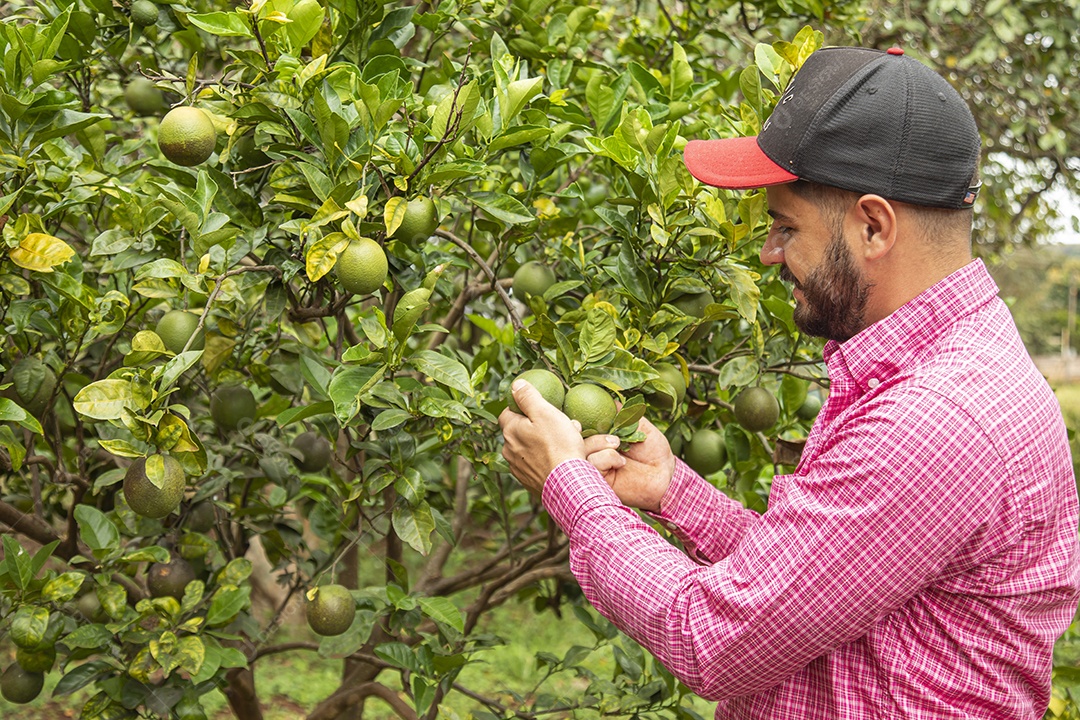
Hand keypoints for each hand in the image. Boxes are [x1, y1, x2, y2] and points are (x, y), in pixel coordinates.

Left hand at [499, 379, 585, 494]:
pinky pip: (534, 465)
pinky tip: (559, 460)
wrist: (568, 484)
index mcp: (510, 431)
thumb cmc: (558, 445)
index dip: (520, 408)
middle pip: (518, 431)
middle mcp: (508, 450)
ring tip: (564, 442)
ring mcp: (517, 468)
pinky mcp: (528, 482)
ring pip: (527, 449)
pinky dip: (543, 460)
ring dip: (541, 443)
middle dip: (534, 426)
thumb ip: (528, 397)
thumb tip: (515, 385)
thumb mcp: (545, 413)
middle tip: (557, 425)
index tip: (536, 409)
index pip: (506, 413)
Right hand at [581, 415, 674, 511]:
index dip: (576, 422)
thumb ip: (625, 413)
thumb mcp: (640, 425)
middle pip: (574, 439)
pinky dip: (606, 458)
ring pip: (581, 451)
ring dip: (599, 443)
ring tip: (618, 444)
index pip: (579, 428)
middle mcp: (594, 451)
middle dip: (583, 430)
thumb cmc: (654, 450)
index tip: (583, 417)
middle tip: (605, 429)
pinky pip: (592, 463)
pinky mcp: (599, 480)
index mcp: (600, 438)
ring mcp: (595, 466)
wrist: (664, 473)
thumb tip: (610, 398)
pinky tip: (621, 462)